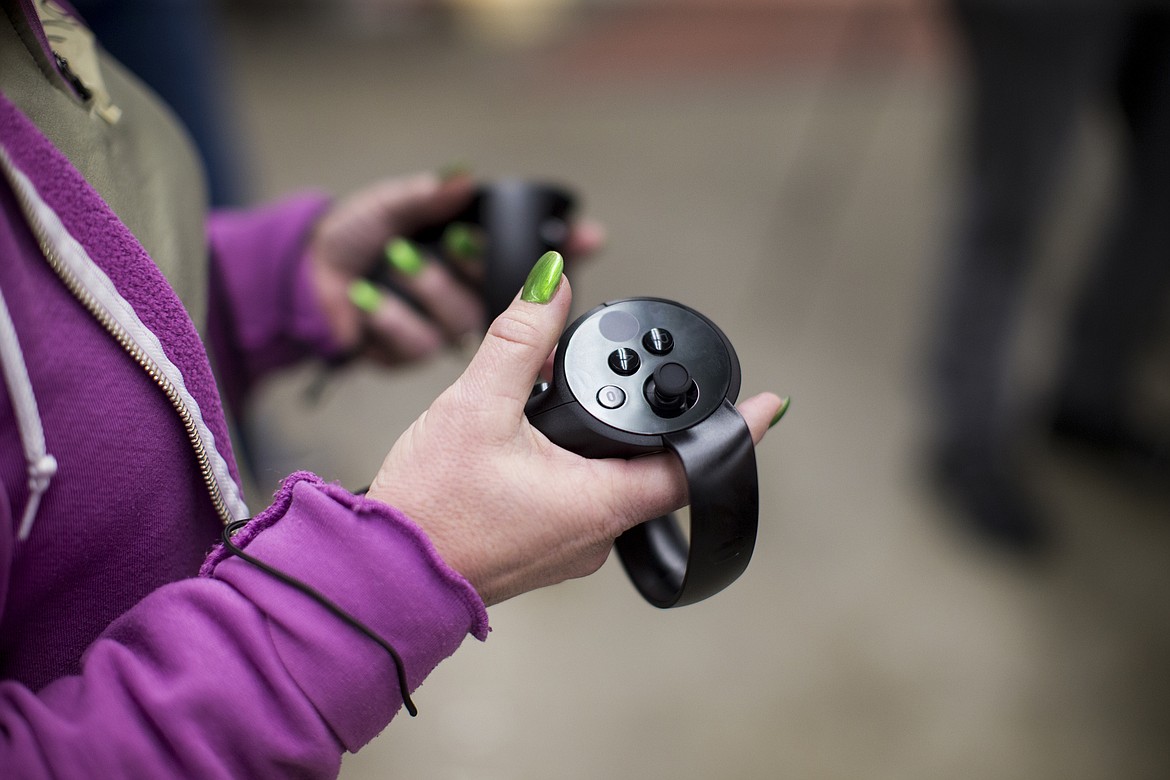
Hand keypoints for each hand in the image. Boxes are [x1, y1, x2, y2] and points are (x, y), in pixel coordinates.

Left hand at [307, 172, 605, 366]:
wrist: (297, 287)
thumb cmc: (342, 239)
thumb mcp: (385, 206)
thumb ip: (425, 195)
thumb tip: (464, 179)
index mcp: (463, 249)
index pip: (524, 250)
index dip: (561, 247)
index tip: (590, 237)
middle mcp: (461, 288)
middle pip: (498, 290)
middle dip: (471, 265)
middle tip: (454, 244)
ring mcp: (441, 325)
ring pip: (460, 317)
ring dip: (423, 286)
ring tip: (392, 263)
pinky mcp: (415, 354)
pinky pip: (421, 343)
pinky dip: (390, 317)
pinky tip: (365, 301)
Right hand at [366, 259, 782, 606]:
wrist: (379, 577)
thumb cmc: (429, 507)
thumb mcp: (475, 406)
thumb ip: (520, 340)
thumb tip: (552, 285)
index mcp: (599, 503)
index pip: (692, 466)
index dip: (734, 431)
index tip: (770, 403)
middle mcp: (596, 533)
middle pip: (652, 469)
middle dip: (647, 422)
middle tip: (641, 379)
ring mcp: (570, 547)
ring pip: (612, 483)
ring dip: (605, 444)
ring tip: (573, 402)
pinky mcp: (543, 547)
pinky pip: (579, 500)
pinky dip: (575, 465)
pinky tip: (537, 443)